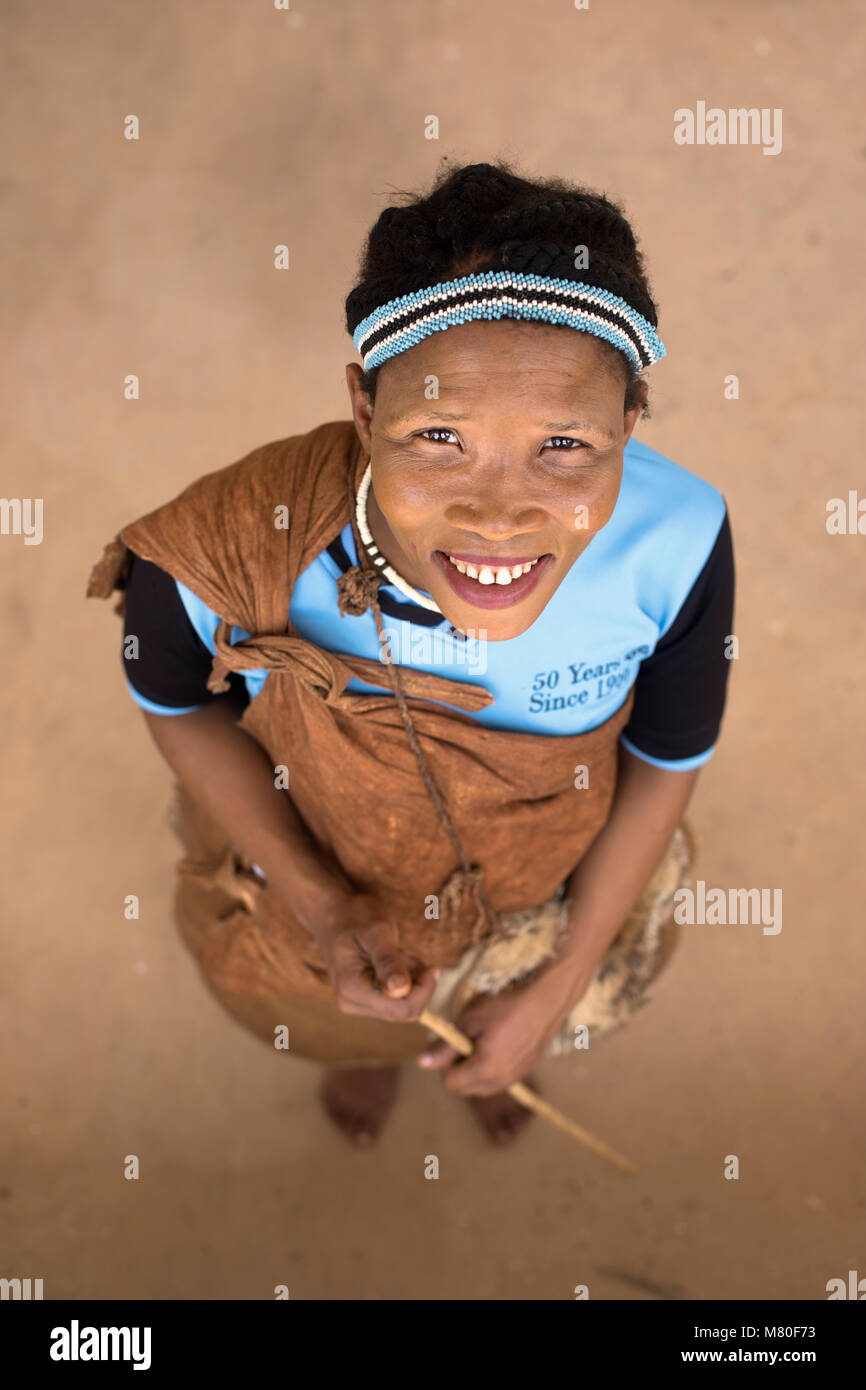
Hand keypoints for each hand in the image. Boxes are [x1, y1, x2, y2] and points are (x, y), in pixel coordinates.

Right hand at [317, 891, 439, 1023]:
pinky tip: (394, 960)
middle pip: (403, 1011)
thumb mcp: (376, 932)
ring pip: (401, 1005)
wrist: (333, 913)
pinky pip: (395, 999)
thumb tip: (401, 990)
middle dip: (416, 985)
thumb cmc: (355, 916)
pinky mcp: (364, 999)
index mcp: (352, 988)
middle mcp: (351, 1002)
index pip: (400, 1009)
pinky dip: (404, 980)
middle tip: (410, 955)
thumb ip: (388, 961)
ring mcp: (356, 1003)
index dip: (423, 991)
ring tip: (397, 953)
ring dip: (410, 980)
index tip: (431, 967)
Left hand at [416, 968, 587, 1094]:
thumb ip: (445, 1047)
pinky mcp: (527, 1069)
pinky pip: (501, 1077)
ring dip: (476, 1069)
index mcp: (485, 1071)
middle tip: (464, 1040)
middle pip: (467, 1088)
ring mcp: (517, 1076)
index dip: (445, 1064)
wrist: (546, 999)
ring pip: (485, 1085)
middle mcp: (502, 1081)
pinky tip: (499, 1040)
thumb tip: (422, 1063)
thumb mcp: (469, 1021)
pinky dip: (493, 1066)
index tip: (451, 1043)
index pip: (451, 1084)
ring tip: (481, 1039)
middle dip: (459, 1069)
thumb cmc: (505, 1006)